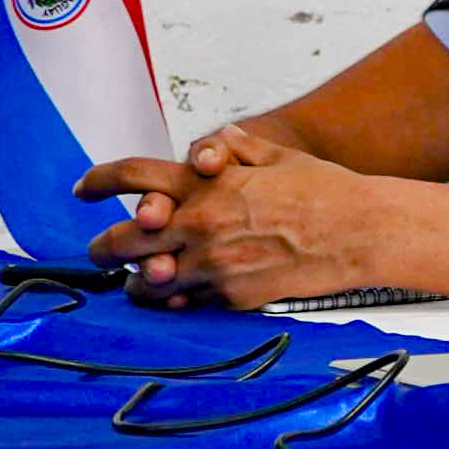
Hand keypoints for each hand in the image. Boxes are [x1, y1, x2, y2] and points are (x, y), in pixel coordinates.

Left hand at [78, 129, 390, 307]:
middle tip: (100, 250)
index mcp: (206, 184)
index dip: (97, 181)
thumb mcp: (279, 155)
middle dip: (102, 247)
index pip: (130, 176)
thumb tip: (213, 144)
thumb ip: (236, 148)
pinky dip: (175, 300)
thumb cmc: (328, 190)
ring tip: (137, 280)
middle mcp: (200, 225)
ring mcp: (214, 265)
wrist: (364, 231)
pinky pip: (185, 305)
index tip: (84, 190)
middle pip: (121, 240)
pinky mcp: (232, 297)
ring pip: (146, 281)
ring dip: (136, 280)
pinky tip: (178, 295)